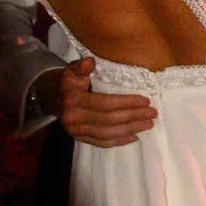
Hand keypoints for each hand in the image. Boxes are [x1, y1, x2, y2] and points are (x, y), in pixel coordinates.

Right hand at [38, 59, 155, 146]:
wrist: (53, 99)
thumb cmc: (70, 83)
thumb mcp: (72, 71)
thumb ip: (81, 66)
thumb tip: (90, 61)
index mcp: (72, 100)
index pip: (104, 103)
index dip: (126, 103)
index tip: (146, 100)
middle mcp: (73, 118)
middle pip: (109, 120)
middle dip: (133, 117)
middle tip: (152, 113)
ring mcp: (76, 131)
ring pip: (107, 134)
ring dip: (130, 130)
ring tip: (148, 124)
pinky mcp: (80, 139)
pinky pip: (102, 143)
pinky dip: (119, 141)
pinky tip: (135, 136)